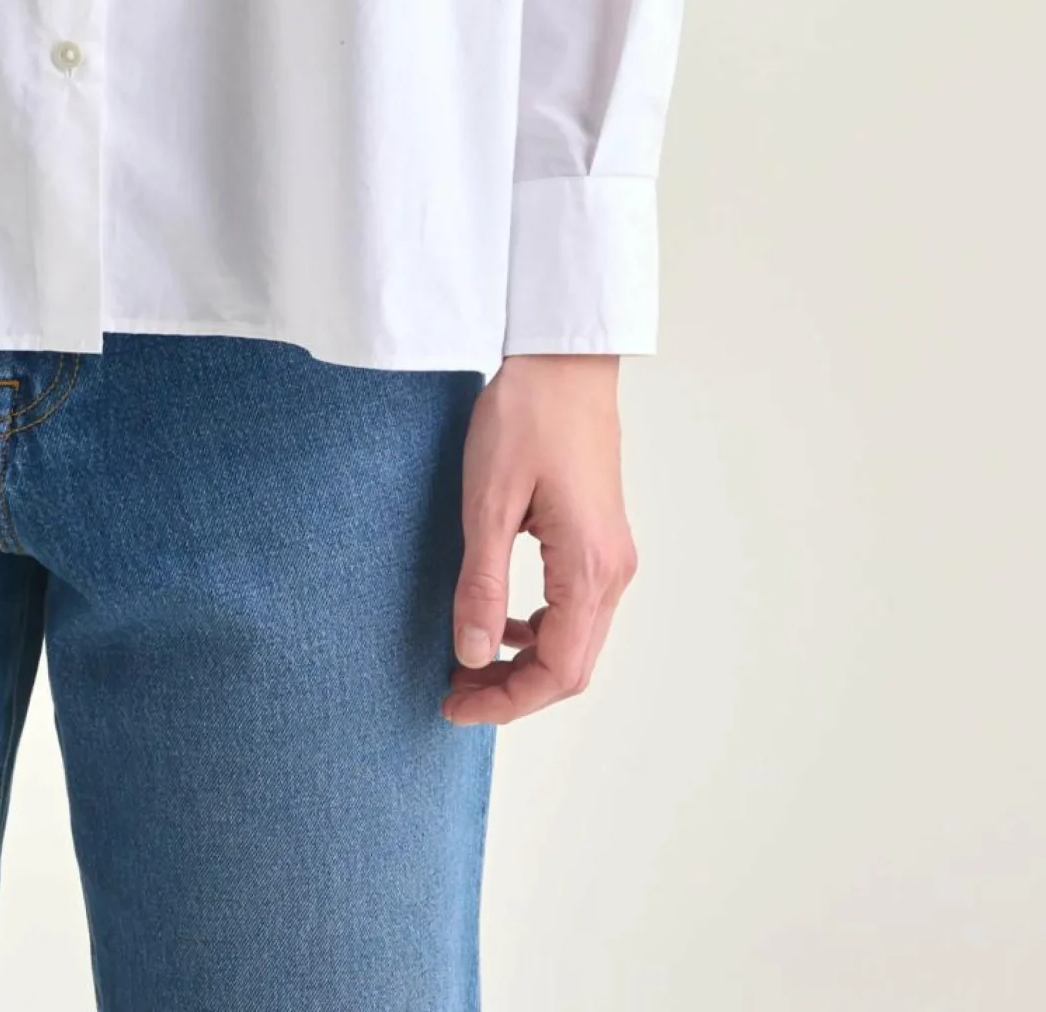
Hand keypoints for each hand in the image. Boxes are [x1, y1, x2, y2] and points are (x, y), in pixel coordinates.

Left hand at [442, 354, 637, 726]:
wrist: (562, 360)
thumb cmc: (526, 417)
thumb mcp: (489, 502)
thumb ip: (482, 584)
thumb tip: (473, 656)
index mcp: (588, 567)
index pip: (558, 671)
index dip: (506, 702)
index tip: (454, 707)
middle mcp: (612, 571)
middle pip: (572, 666)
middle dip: (513, 691)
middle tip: (454, 692)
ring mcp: (611, 555)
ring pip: (576, 640)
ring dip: (525, 662)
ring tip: (467, 661)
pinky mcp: (599, 539)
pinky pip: (575, 608)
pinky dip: (539, 629)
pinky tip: (499, 619)